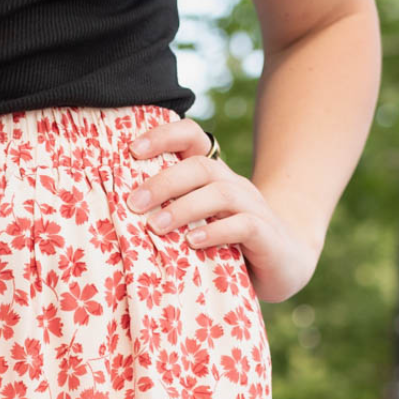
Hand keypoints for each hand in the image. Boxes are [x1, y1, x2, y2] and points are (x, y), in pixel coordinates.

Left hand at [127, 116, 321, 303]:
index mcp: (212, 177)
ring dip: (184, 207)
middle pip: (200, 166)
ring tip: (155, 227)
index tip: (131, 150)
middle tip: (134, 203)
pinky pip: (242, 225)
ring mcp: (252, 206)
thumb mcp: (195, 227)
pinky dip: (216, 231)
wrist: (285, 263)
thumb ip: (167, 218)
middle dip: (164, 181)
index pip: (191, 138)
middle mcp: (232, 184)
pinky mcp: (265, 234)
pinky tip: (193, 242)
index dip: (164, 136)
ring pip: (219, 192)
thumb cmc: (228, 246)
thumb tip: (114, 218)